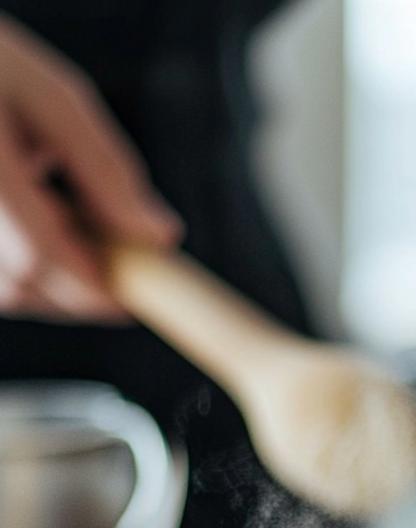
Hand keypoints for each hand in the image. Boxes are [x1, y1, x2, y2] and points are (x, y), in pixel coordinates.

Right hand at [0, 16, 179, 320]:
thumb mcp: (54, 100)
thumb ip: (107, 171)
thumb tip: (159, 236)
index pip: (39, 255)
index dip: (93, 288)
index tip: (133, 299)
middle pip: (22, 286)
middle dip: (78, 287)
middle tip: (112, 254)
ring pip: (5, 292)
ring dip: (51, 279)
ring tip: (59, 212)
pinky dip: (23, 268)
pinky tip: (36, 218)